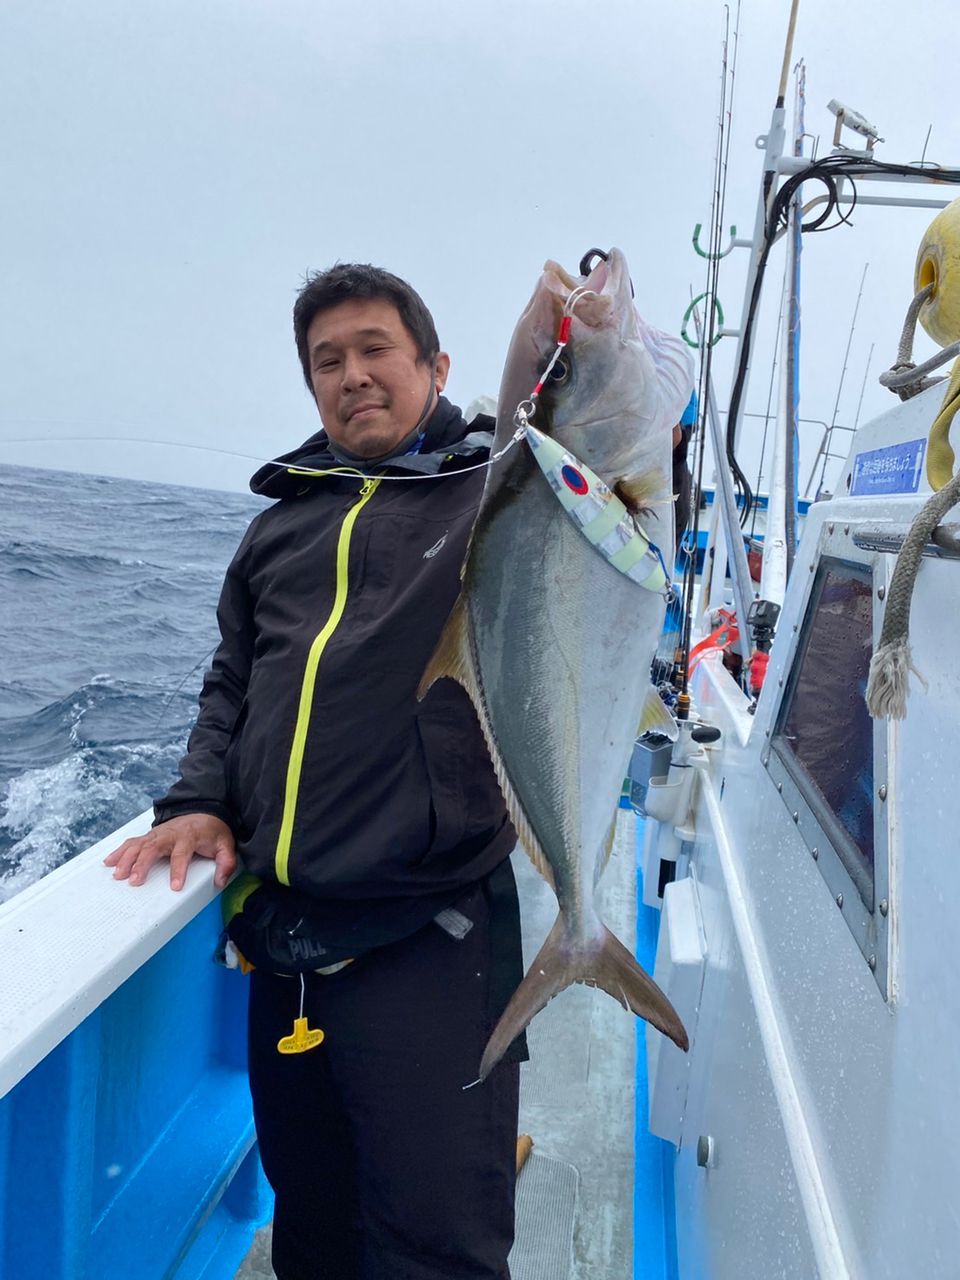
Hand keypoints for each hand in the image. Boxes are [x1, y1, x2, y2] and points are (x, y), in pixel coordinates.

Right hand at [104, 813, 236, 891]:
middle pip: (153, 848)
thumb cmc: (212, 831)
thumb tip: (220, 881)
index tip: (174, 886)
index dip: (178, 870)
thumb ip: (225, 863)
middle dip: (143, 864)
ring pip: (139, 844)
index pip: (182, 854)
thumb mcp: (225, 845)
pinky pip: (132, 842)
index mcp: (189, 837)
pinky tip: (109, 862)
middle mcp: (170, 834)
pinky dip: (119, 851)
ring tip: (118, 874)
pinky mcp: (149, 836)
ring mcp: (157, 834)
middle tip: (134, 881)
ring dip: (127, 858)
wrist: (204, 812)